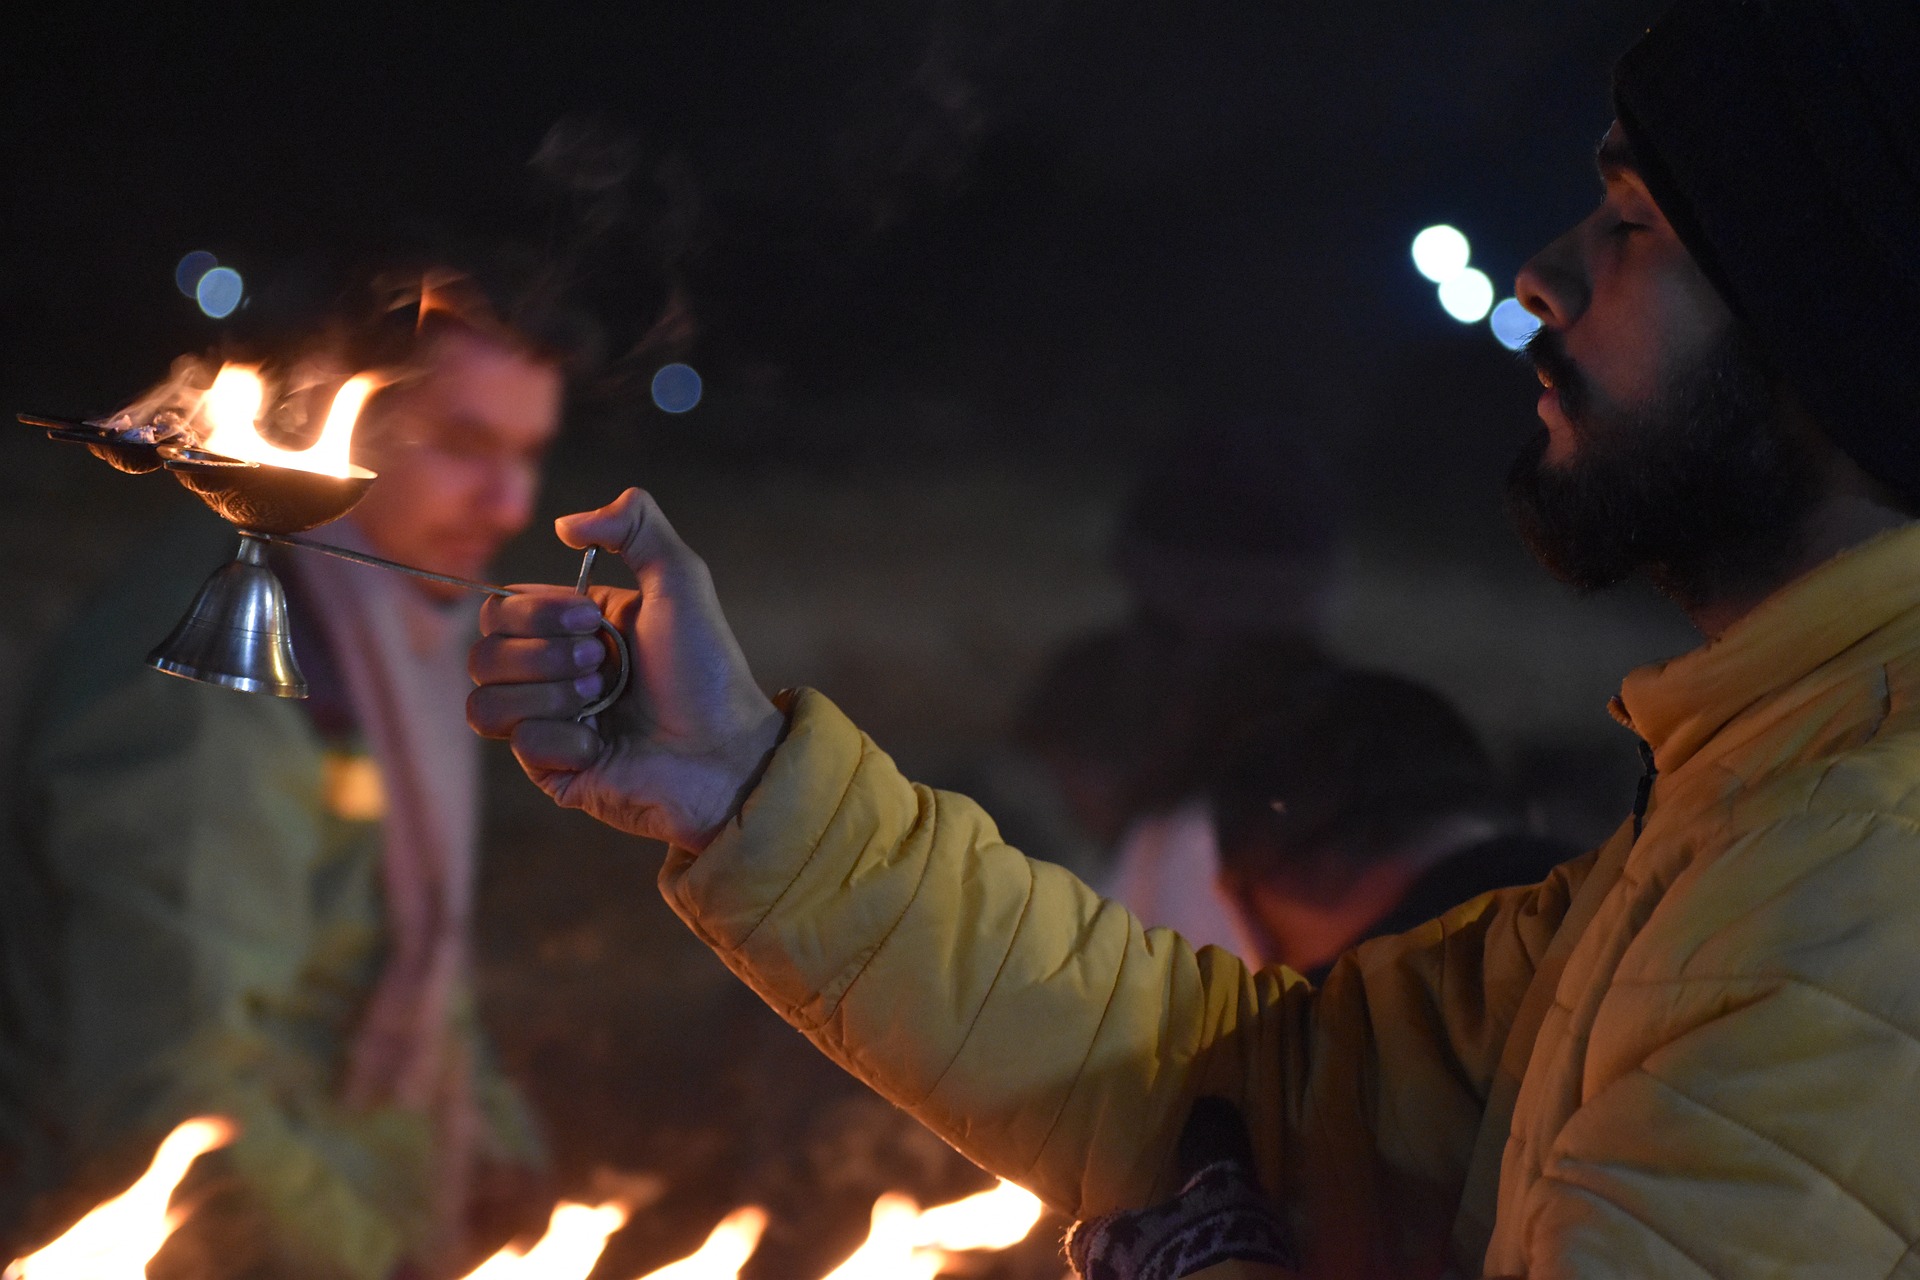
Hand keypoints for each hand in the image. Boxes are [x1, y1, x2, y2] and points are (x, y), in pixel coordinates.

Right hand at [467, 488, 784, 849]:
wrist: (724, 750)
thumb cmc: (707, 670)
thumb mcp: (680, 578)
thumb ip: (634, 524)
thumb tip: (563, 523)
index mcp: (571, 627)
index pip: (499, 609)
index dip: (535, 612)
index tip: (591, 619)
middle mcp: (551, 674)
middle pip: (482, 653)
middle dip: (545, 654)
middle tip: (603, 663)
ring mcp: (547, 723)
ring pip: (483, 703)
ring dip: (550, 696)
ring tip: (601, 699)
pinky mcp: (550, 769)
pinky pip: (521, 744)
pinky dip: (568, 741)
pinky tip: (604, 745)